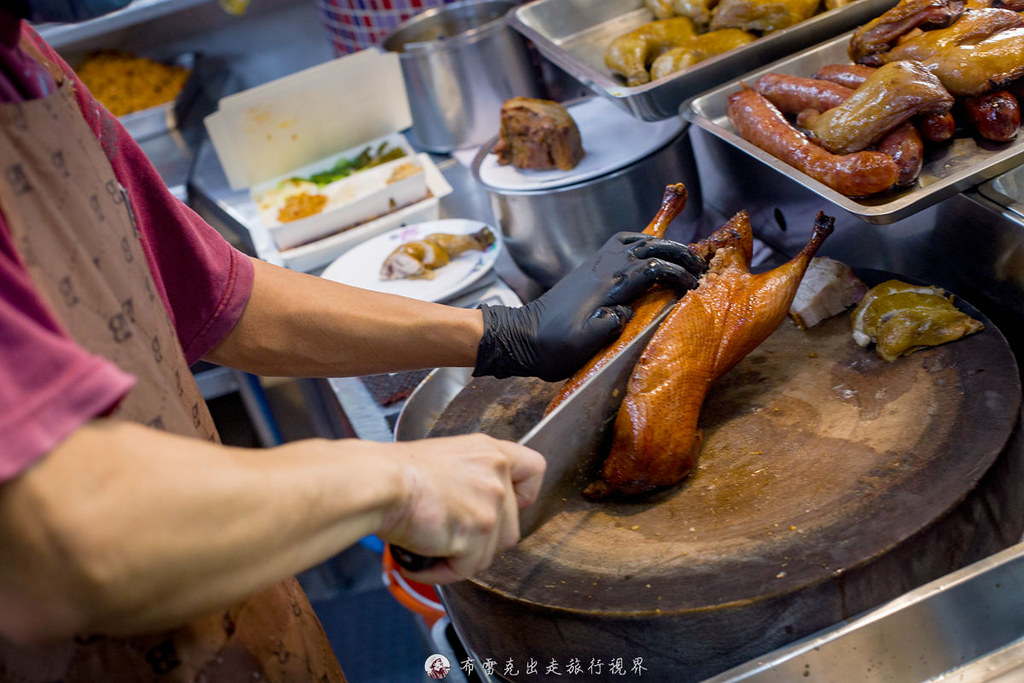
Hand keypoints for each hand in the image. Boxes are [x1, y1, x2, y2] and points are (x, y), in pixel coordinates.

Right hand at [378, 434, 545, 583]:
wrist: (380, 483)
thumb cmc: (396, 470)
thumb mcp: (445, 459)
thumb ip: (470, 479)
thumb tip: (469, 509)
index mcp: (490, 453)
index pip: (534, 469)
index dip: (523, 494)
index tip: (507, 505)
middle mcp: (497, 477)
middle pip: (510, 526)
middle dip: (480, 540)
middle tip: (448, 537)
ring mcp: (490, 506)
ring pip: (489, 552)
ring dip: (460, 558)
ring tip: (427, 548)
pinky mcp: (477, 534)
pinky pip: (466, 568)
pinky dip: (441, 571)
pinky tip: (419, 560)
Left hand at [474, 232, 704, 380]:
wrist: (523, 336)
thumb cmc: (553, 346)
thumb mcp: (581, 345)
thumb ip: (605, 329)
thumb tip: (625, 313)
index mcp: (607, 286)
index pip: (653, 269)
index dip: (678, 275)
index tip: (694, 287)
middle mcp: (604, 268)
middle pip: (650, 247)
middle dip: (679, 253)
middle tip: (700, 265)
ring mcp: (596, 264)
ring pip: (636, 240)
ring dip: (663, 244)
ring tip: (683, 255)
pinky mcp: (589, 267)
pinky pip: (620, 242)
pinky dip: (640, 241)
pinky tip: (649, 250)